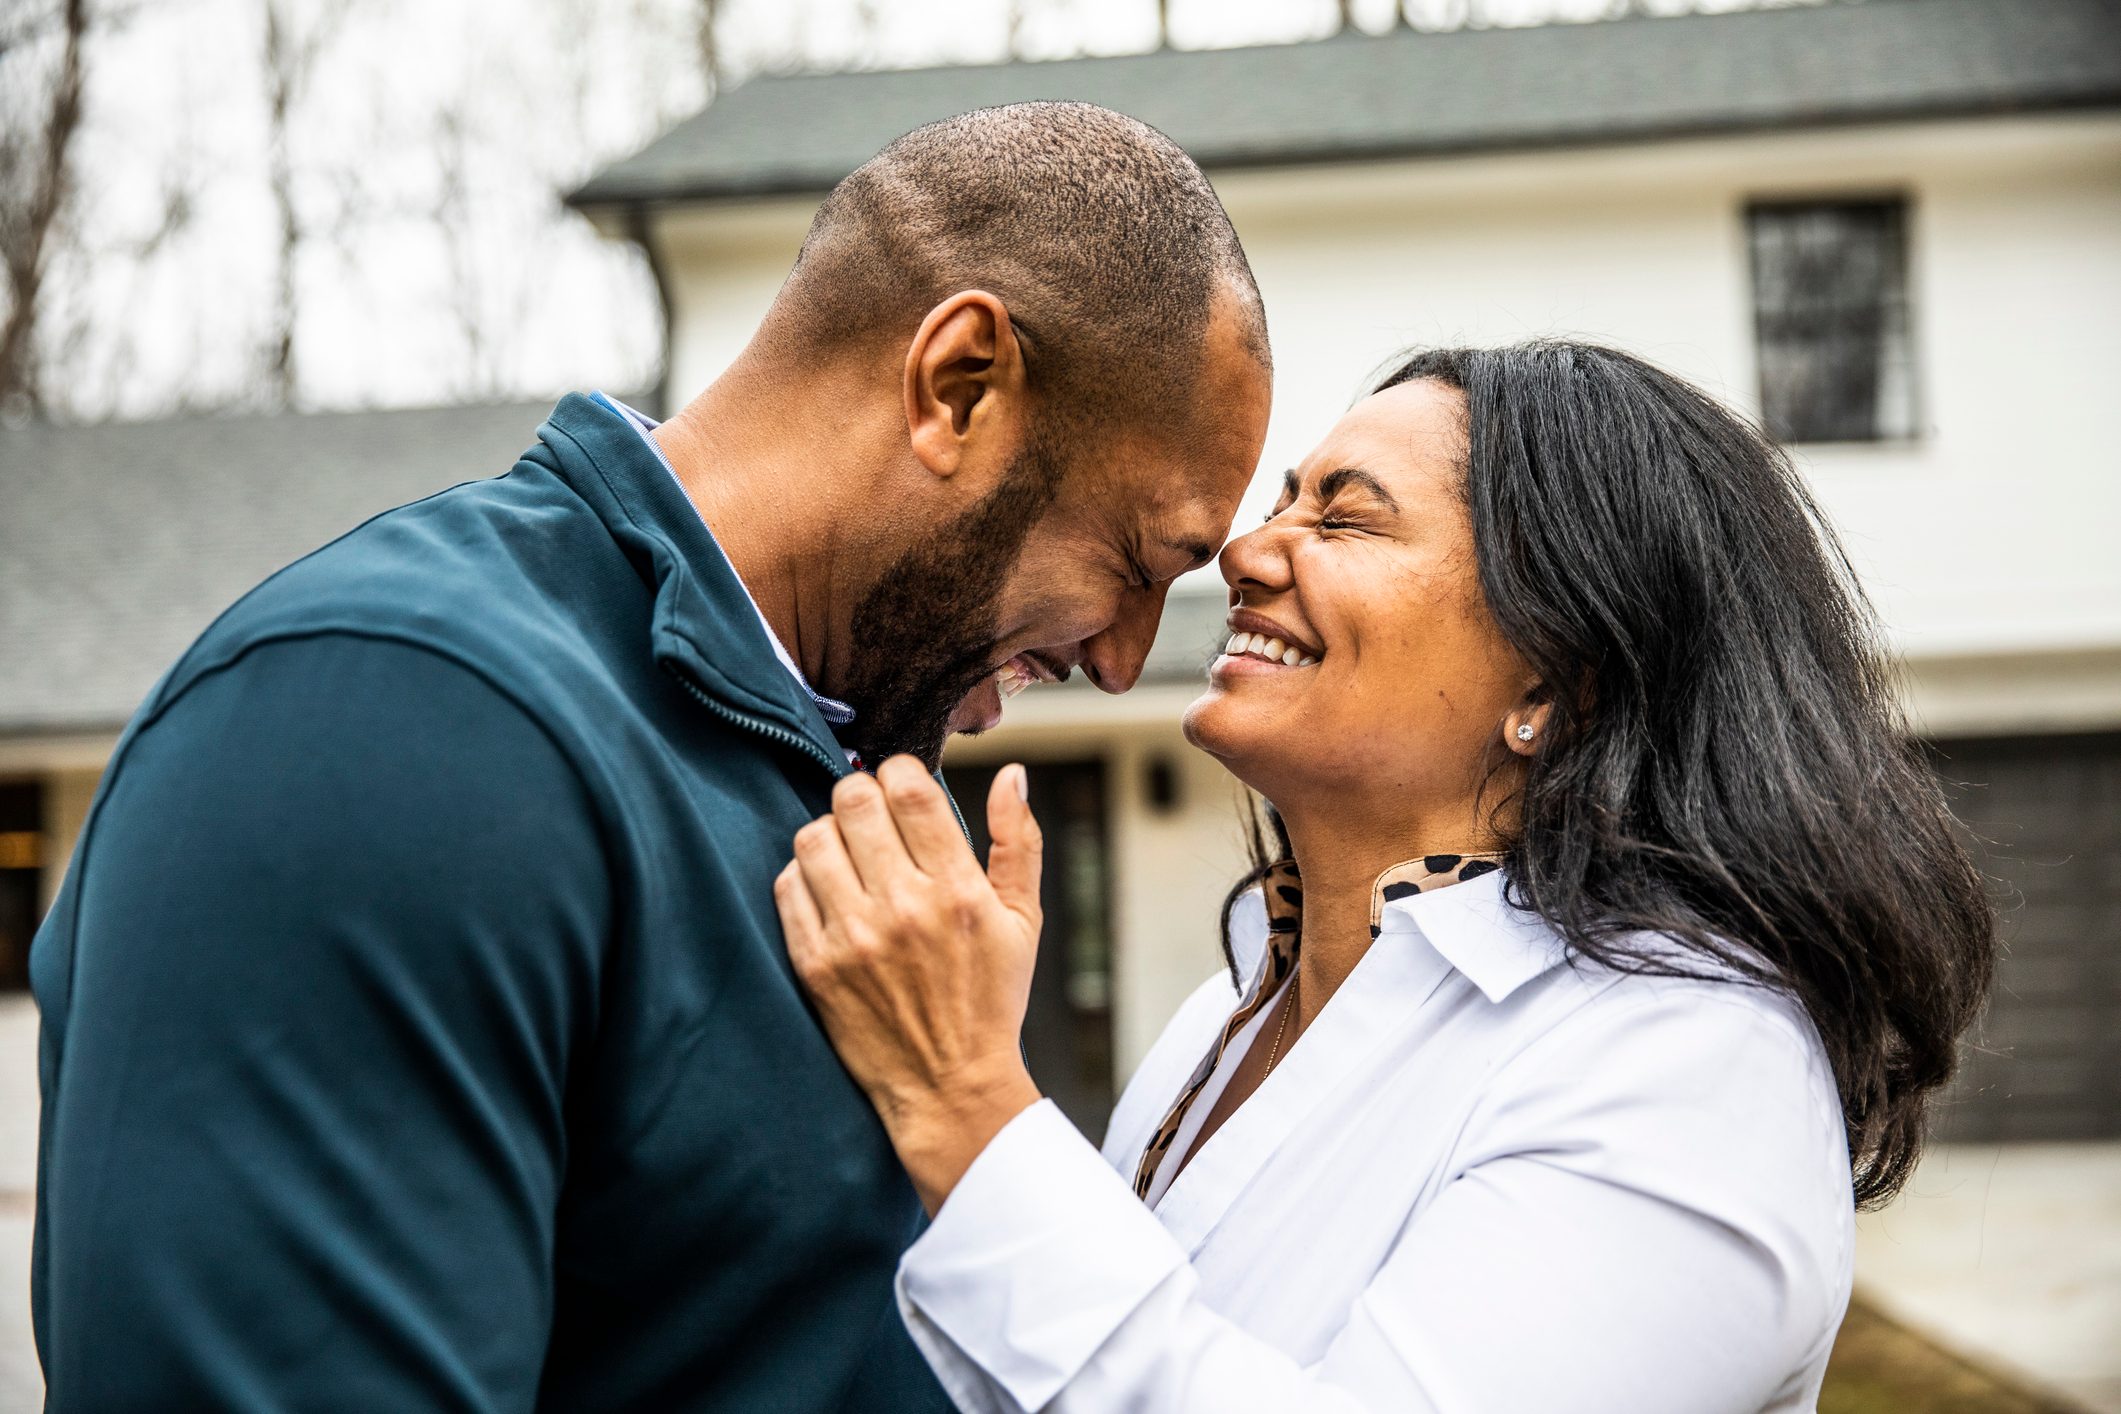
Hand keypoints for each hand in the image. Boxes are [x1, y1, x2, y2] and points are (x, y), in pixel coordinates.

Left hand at [775, 756, 1045, 1212]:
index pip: (908, 788)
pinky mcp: (816, 965)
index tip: (902, 784)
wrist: (949, 1087)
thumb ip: (1017, 842)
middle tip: (872, 815)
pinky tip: (829, 891)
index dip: (899, 770)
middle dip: (862, 794)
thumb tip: (1013, 772)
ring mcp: (853, 937)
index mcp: (958, 890)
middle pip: (853, 801)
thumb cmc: (990, 1000)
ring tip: (849, 853)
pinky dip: (804, 876)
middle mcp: (903, 908)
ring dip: (829, 833)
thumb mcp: (1022, 920)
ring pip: (813, 838)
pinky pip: (788, 887)